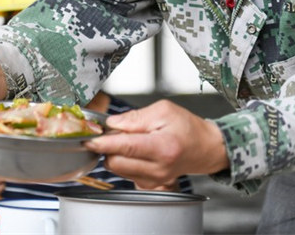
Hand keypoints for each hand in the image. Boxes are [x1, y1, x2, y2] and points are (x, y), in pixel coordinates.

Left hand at [84, 100, 228, 188]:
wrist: (205, 148)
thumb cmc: (187, 128)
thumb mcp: (163, 111)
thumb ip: (135, 118)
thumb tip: (112, 123)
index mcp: (163, 147)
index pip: (125, 147)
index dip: (103, 143)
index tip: (89, 139)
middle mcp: (158, 168)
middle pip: (115, 162)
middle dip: (108, 146)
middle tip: (114, 131)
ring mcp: (154, 180)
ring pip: (117, 169)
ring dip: (115, 153)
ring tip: (131, 139)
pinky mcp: (150, 184)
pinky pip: (125, 173)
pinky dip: (123, 161)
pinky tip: (134, 150)